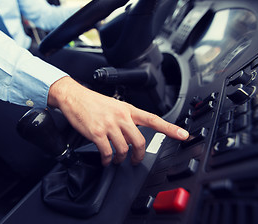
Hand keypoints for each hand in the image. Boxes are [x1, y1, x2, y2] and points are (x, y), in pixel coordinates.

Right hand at [48, 77, 188, 165]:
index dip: (170, 128)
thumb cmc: (94, 102)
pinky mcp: (97, 132)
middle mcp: (121, 116)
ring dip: (121, 159)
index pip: (154, 119)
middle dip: (138, 155)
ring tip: (117, 160)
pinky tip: (106, 159)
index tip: (183, 135)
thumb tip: (134, 133)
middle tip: (135, 160)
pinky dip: (108, 160)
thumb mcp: (115, 105)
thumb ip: (127, 118)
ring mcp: (109, 125)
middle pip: (139, 141)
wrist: (74, 96)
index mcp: (128, 109)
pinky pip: (107, 152)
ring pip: (124, 149)